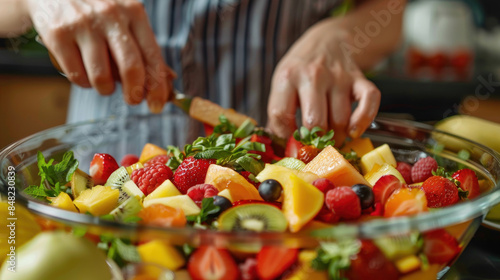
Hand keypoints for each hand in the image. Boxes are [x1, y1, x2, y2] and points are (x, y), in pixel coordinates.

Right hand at [26, 0, 173, 112]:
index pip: (153, 56)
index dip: (157, 87)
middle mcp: (110, 16)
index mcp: (134, 12)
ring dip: (105, 89)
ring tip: (103, 82)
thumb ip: (141, 47)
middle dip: (134, 93)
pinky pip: (77, 76)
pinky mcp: (58, 34)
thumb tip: (161, 84)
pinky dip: (84, 82)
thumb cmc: (96, 10)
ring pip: (102, 78)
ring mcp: (83, 24)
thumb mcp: (124, 18)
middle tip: (132, 100)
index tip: (156, 105)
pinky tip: (84, 72)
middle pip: (131, 68)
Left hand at [266, 20, 379, 144]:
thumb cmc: (301, 68)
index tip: (291, 141)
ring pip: (340, 120)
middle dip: (315, 142)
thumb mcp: (282, 82)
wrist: (327, 40)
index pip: (281, 116)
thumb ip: (279, 111)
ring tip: (330, 138)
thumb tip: (280, 145)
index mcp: (287, 77)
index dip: (285, 136)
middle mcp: (313, 75)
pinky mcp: (360, 79)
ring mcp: (339, 77)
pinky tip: (353, 131)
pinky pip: (369, 103)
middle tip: (315, 146)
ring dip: (336, 137)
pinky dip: (363, 121)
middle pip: (315, 122)